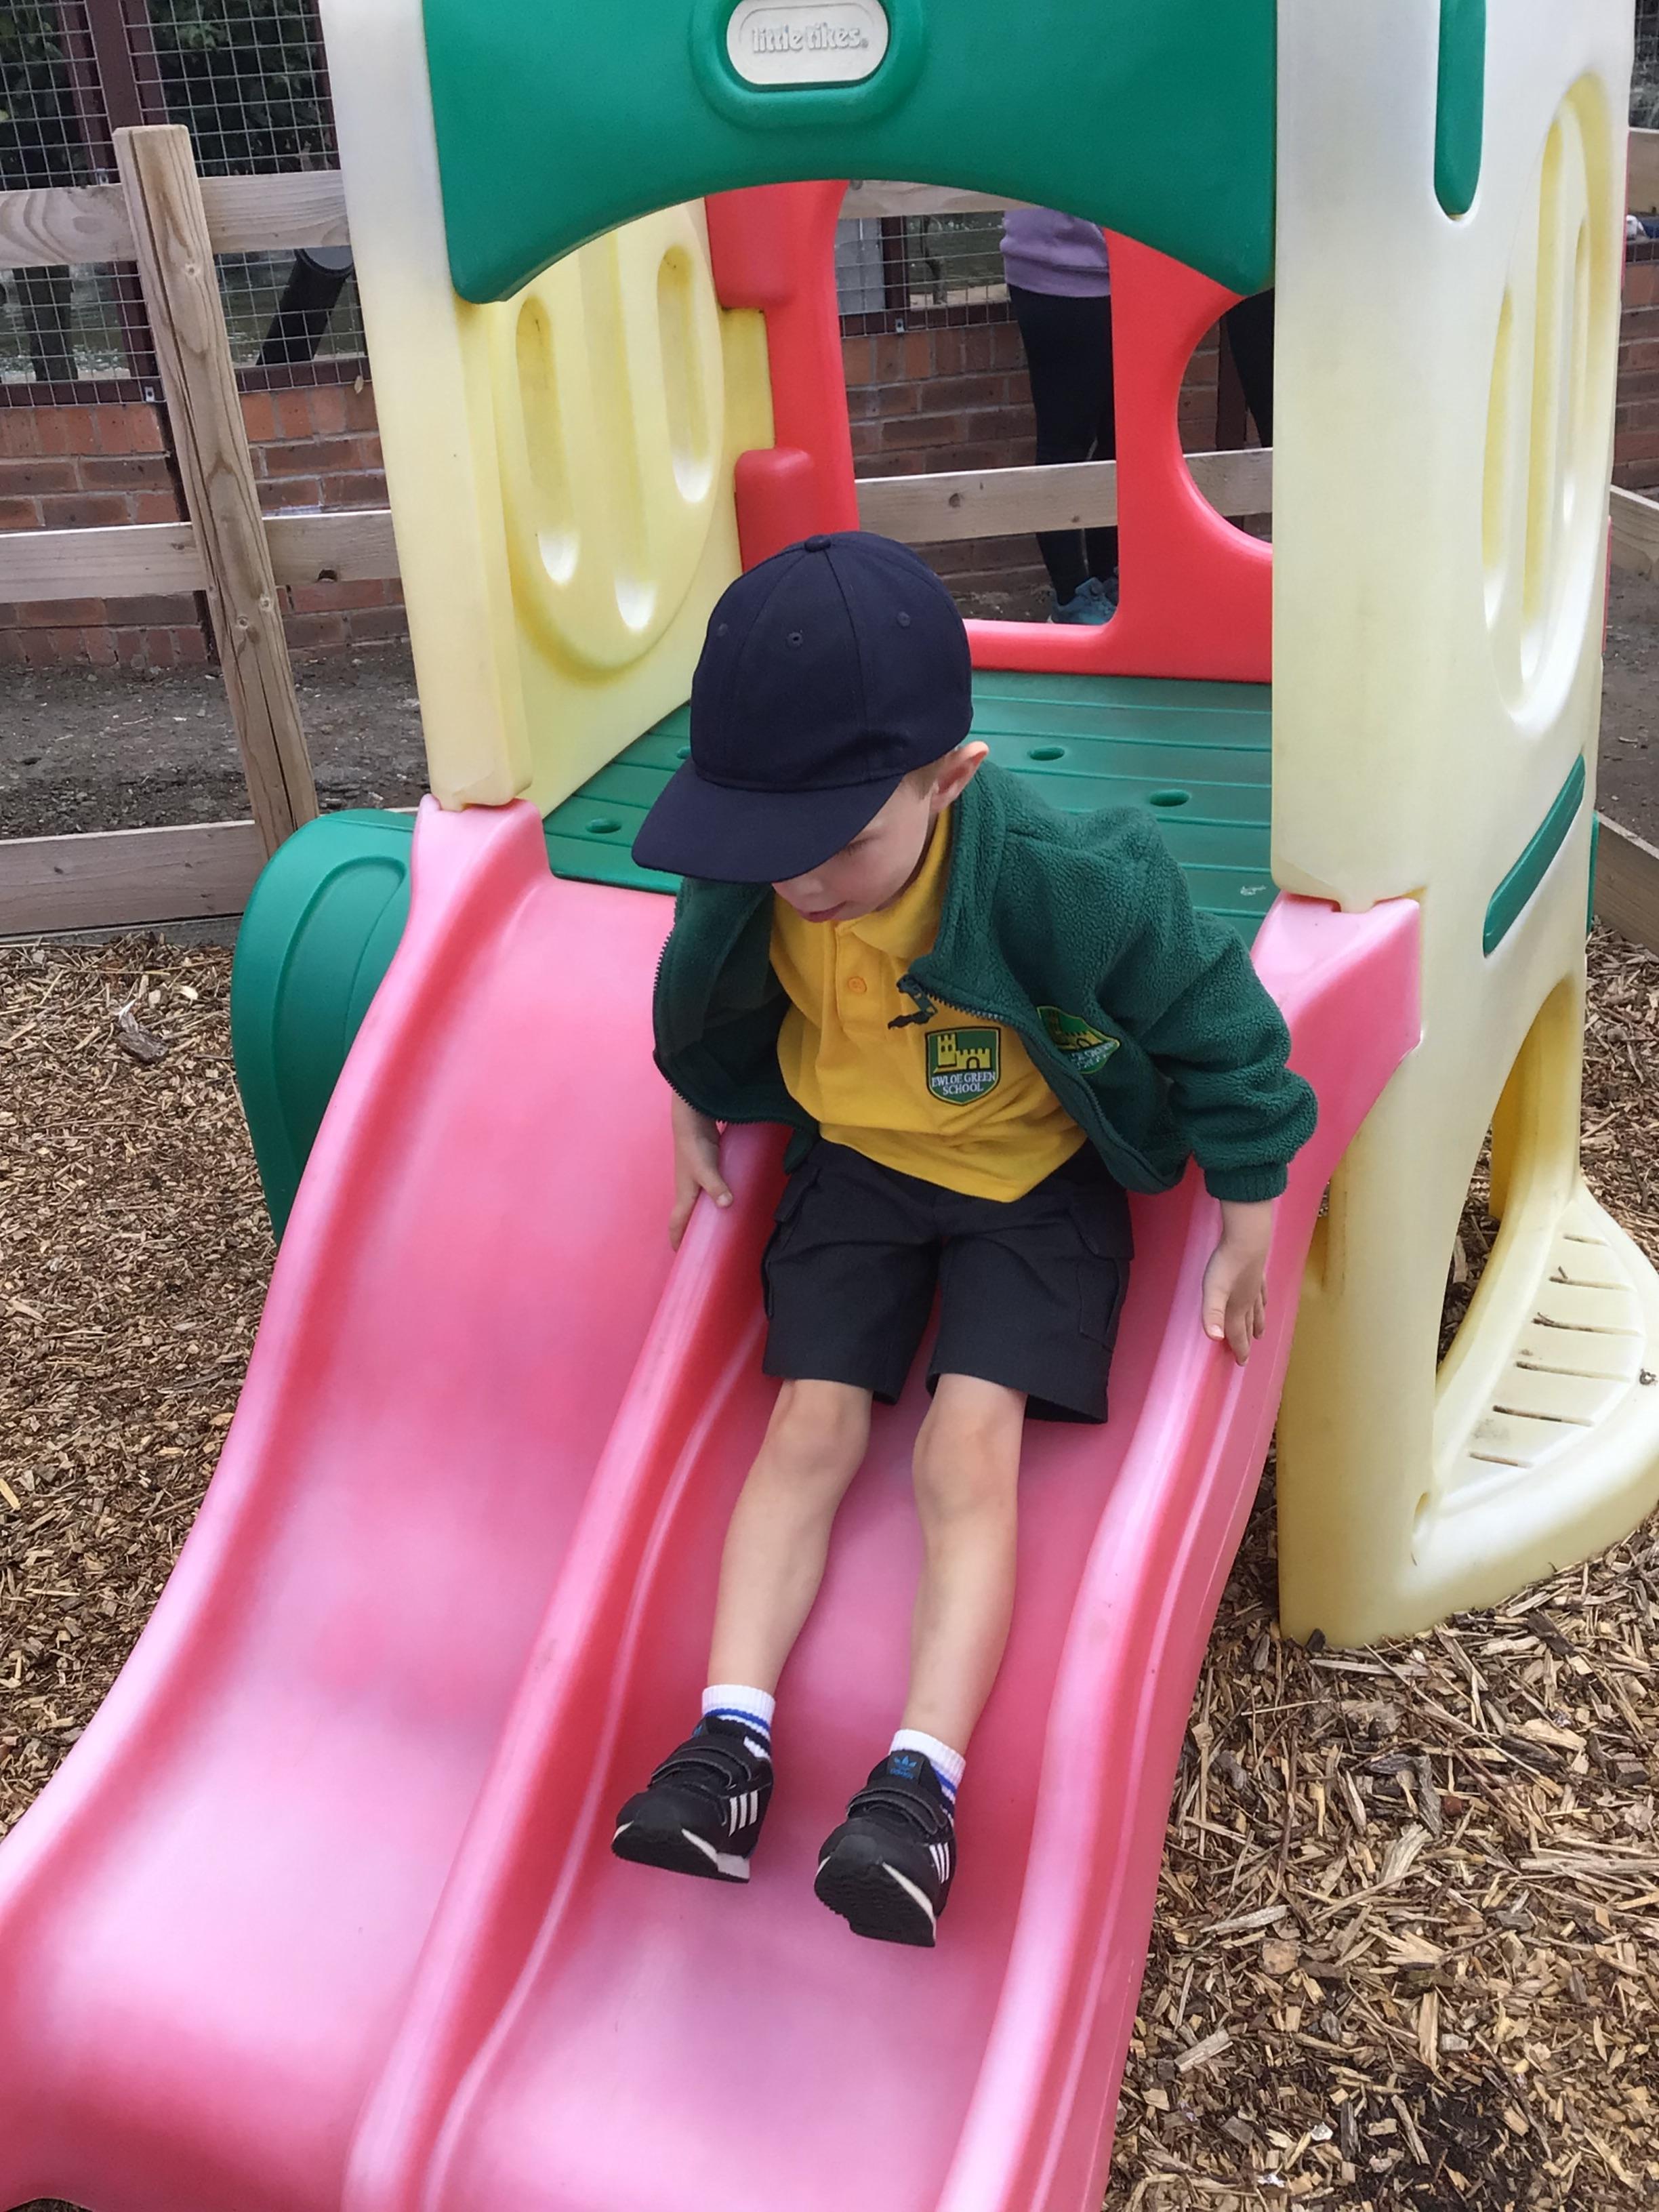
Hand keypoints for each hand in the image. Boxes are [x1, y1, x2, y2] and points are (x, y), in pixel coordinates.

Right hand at [669, 1093, 731, 1248]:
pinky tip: (725, 1201)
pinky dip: (713, 1200)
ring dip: (701, 1217)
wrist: (692, 1121)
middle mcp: (687, 1191)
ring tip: (714, 1228)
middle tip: (700, 1246)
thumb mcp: (705, 1169)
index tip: (680, 1254)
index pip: (677, 1224)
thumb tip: (727, 1205)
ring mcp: (695, 1180)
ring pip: (696, 1205)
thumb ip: (716, 1186)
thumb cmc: (694, 1147)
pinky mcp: (705, 1171)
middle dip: (689, 1232)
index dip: (677, 1240)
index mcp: (684, 1196)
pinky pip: (708, 1192)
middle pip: (685, 1217)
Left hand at [1201, 1198, 1273, 1364]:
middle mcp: (1247, 1301)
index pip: (1237, 1333)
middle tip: (1247, 1354)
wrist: (1247, 1239)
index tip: (1242, 1363)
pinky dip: (1263, 1301)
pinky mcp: (1257, 1273)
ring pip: (1256, 1311)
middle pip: (1246, 1325)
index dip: (1239, 1349)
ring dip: (1257, 1323)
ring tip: (1259, 1333)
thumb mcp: (1213, 1291)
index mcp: (1236, 1308)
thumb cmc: (1226, 1266)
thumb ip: (1213, 1315)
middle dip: (1246, 1340)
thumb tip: (1215, 1338)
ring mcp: (1254, 1287)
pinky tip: (1263, 1301)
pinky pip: (1261, 1292)